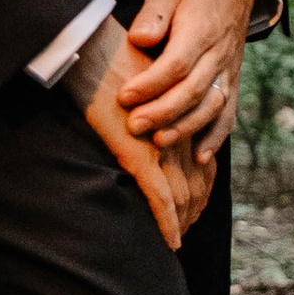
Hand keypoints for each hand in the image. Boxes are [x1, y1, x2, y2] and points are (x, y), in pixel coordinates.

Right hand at [72, 19, 186, 251]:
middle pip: (197, 184)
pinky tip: (171, 242)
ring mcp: (161, 144)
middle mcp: (178, 132)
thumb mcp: (139, 87)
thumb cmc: (107, 62)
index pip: (202, 162)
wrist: (91, 51)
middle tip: (185, 233)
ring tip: (176, 242)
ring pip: (183, 196)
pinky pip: (160, 198)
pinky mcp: (140, 154)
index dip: (201, 189)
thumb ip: (150, 109)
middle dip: (194, 211)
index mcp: (180, 115)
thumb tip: (142, 126)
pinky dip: (167, 223)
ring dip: (182, 223)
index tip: (195, 207)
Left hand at [119, 0, 254, 157]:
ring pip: (211, 107)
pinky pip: (228, 114)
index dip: (151, 84)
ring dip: (186, 128)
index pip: (177, 63)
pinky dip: (216, 138)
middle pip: (193, 91)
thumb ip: (153, 13)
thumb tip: (140, 39)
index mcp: (201, 30)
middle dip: (163, 113)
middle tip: (135, 126)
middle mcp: (218, 54)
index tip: (125, 97)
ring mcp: (228, 71)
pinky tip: (199, 157)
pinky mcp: (232, 83)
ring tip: (159, 142)